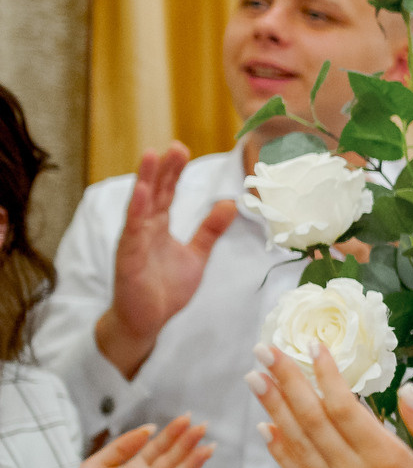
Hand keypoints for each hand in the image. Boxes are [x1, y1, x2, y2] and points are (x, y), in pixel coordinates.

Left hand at [50, 418, 212, 467]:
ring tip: (207, 450)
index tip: (187, 416)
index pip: (159, 448)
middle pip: (171, 461)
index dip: (173, 433)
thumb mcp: (95, 465)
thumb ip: (120, 447)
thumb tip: (148, 428)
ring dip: (191, 466)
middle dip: (187, 444)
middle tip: (204, 426)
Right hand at [96, 145, 237, 376]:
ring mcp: (134, 242)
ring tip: (151, 157)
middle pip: (154, 193)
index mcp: (159, 226)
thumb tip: (230, 204)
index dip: (174, 171)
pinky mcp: (128, 258)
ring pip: (139, 206)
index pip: (167, 193)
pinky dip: (137, 211)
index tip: (181, 149)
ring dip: (145, 181)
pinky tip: (142, 194)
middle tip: (174, 146)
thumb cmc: (165, 288)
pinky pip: (132, 231)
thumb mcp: (197, 255)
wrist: (147, 321)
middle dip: (163, 169)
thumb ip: (210, 230)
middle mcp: (144, 229)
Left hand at [248, 350, 412, 467]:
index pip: (344, 407)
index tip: (313, 345)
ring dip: (273, 408)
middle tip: (265, 349)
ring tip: (255, 378)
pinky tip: (266, 429)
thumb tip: (406, 390)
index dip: (325, 375)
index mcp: (386, 461)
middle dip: (286, 381)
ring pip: (296, 442)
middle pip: (310, 419)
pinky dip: (278, 449)